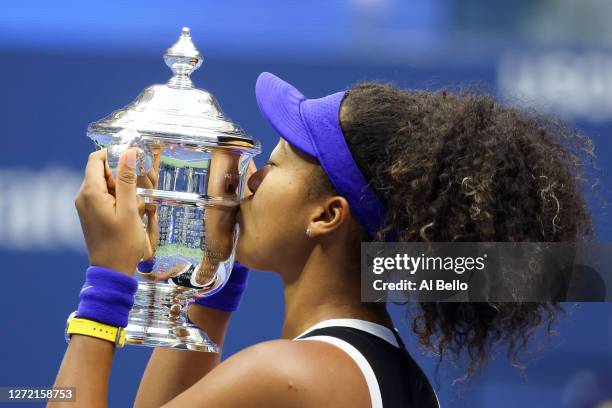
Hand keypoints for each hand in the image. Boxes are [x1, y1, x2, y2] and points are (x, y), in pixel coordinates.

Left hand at [75, 148, 145, 275]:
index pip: (97, 159)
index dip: (115, 155)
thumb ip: (127, 180)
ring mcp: (86, 206)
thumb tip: (129, 153)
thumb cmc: (122, 243)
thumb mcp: (129, 209)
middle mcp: (84, 196)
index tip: (135, 161)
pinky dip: (121, 200)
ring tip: (139, 207)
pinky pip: (106, 198)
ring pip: (107, 185)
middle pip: (104, 172)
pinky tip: (132, 214)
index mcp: (90, 192)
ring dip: (125, 190)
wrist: (112, 270)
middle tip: (143, 190)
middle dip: (124, 176)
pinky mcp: (91, 214)